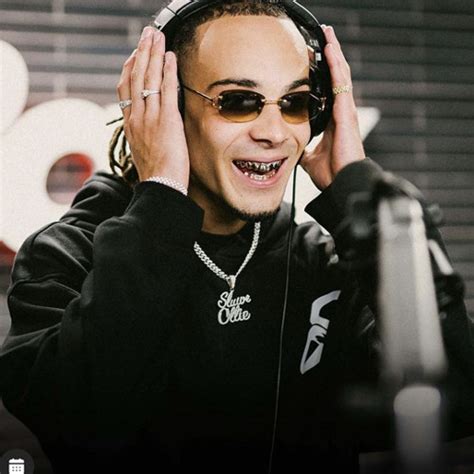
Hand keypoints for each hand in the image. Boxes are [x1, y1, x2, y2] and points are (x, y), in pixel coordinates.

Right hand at [117, 26, 189, 185]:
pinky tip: (170, 57)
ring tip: (157, 37)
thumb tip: (149, 127)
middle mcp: (136, 117)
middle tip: (146, 34)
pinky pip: (167, 90)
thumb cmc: (155, 175)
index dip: (129, 68)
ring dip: (153, 54)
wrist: (160, 187)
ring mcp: (150, 118)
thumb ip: (143, 134)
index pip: (124, 90)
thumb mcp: (142, 151)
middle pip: (135, 77)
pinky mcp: (167, 120)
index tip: (134, 54)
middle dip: (141, 53)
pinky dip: (168, 71)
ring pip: (149, 79)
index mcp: (129, 125)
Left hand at [300, 25, 364, 189]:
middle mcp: (341, 112)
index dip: (324, 74)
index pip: (329, 90)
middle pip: (337, 78)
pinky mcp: (346, 111)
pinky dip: (336, 64)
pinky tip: (331, 49)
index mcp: (333, 121)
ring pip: (341, 74)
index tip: (316, 59)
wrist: (342, 182)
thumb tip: (290, 147)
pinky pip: (341, 82)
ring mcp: (346, 110)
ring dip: (334, 54)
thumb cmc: (331, 172)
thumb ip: (302, 148)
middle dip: (330, 57)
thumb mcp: (309, 157)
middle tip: (324, 37)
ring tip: (328, 35)